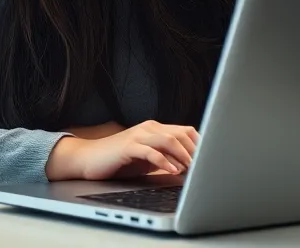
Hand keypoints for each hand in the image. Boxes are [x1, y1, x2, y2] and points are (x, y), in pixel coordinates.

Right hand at [46, 120, 198, 181]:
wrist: (89, 159)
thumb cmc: (119, 160)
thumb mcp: (147, 158)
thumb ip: (166, 157)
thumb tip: (191, 167)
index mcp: (155, 128)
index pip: (186, 130)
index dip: (200, 144)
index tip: (210, 159)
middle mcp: (149, 128)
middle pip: (181, 133)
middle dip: (196, 151)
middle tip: (205, 167)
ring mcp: (138, 135)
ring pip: (169, 140)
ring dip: (184, 155)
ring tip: (192, 169)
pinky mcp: (128, 146)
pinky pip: (151, 152)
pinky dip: (165, 161)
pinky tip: (173, 171)